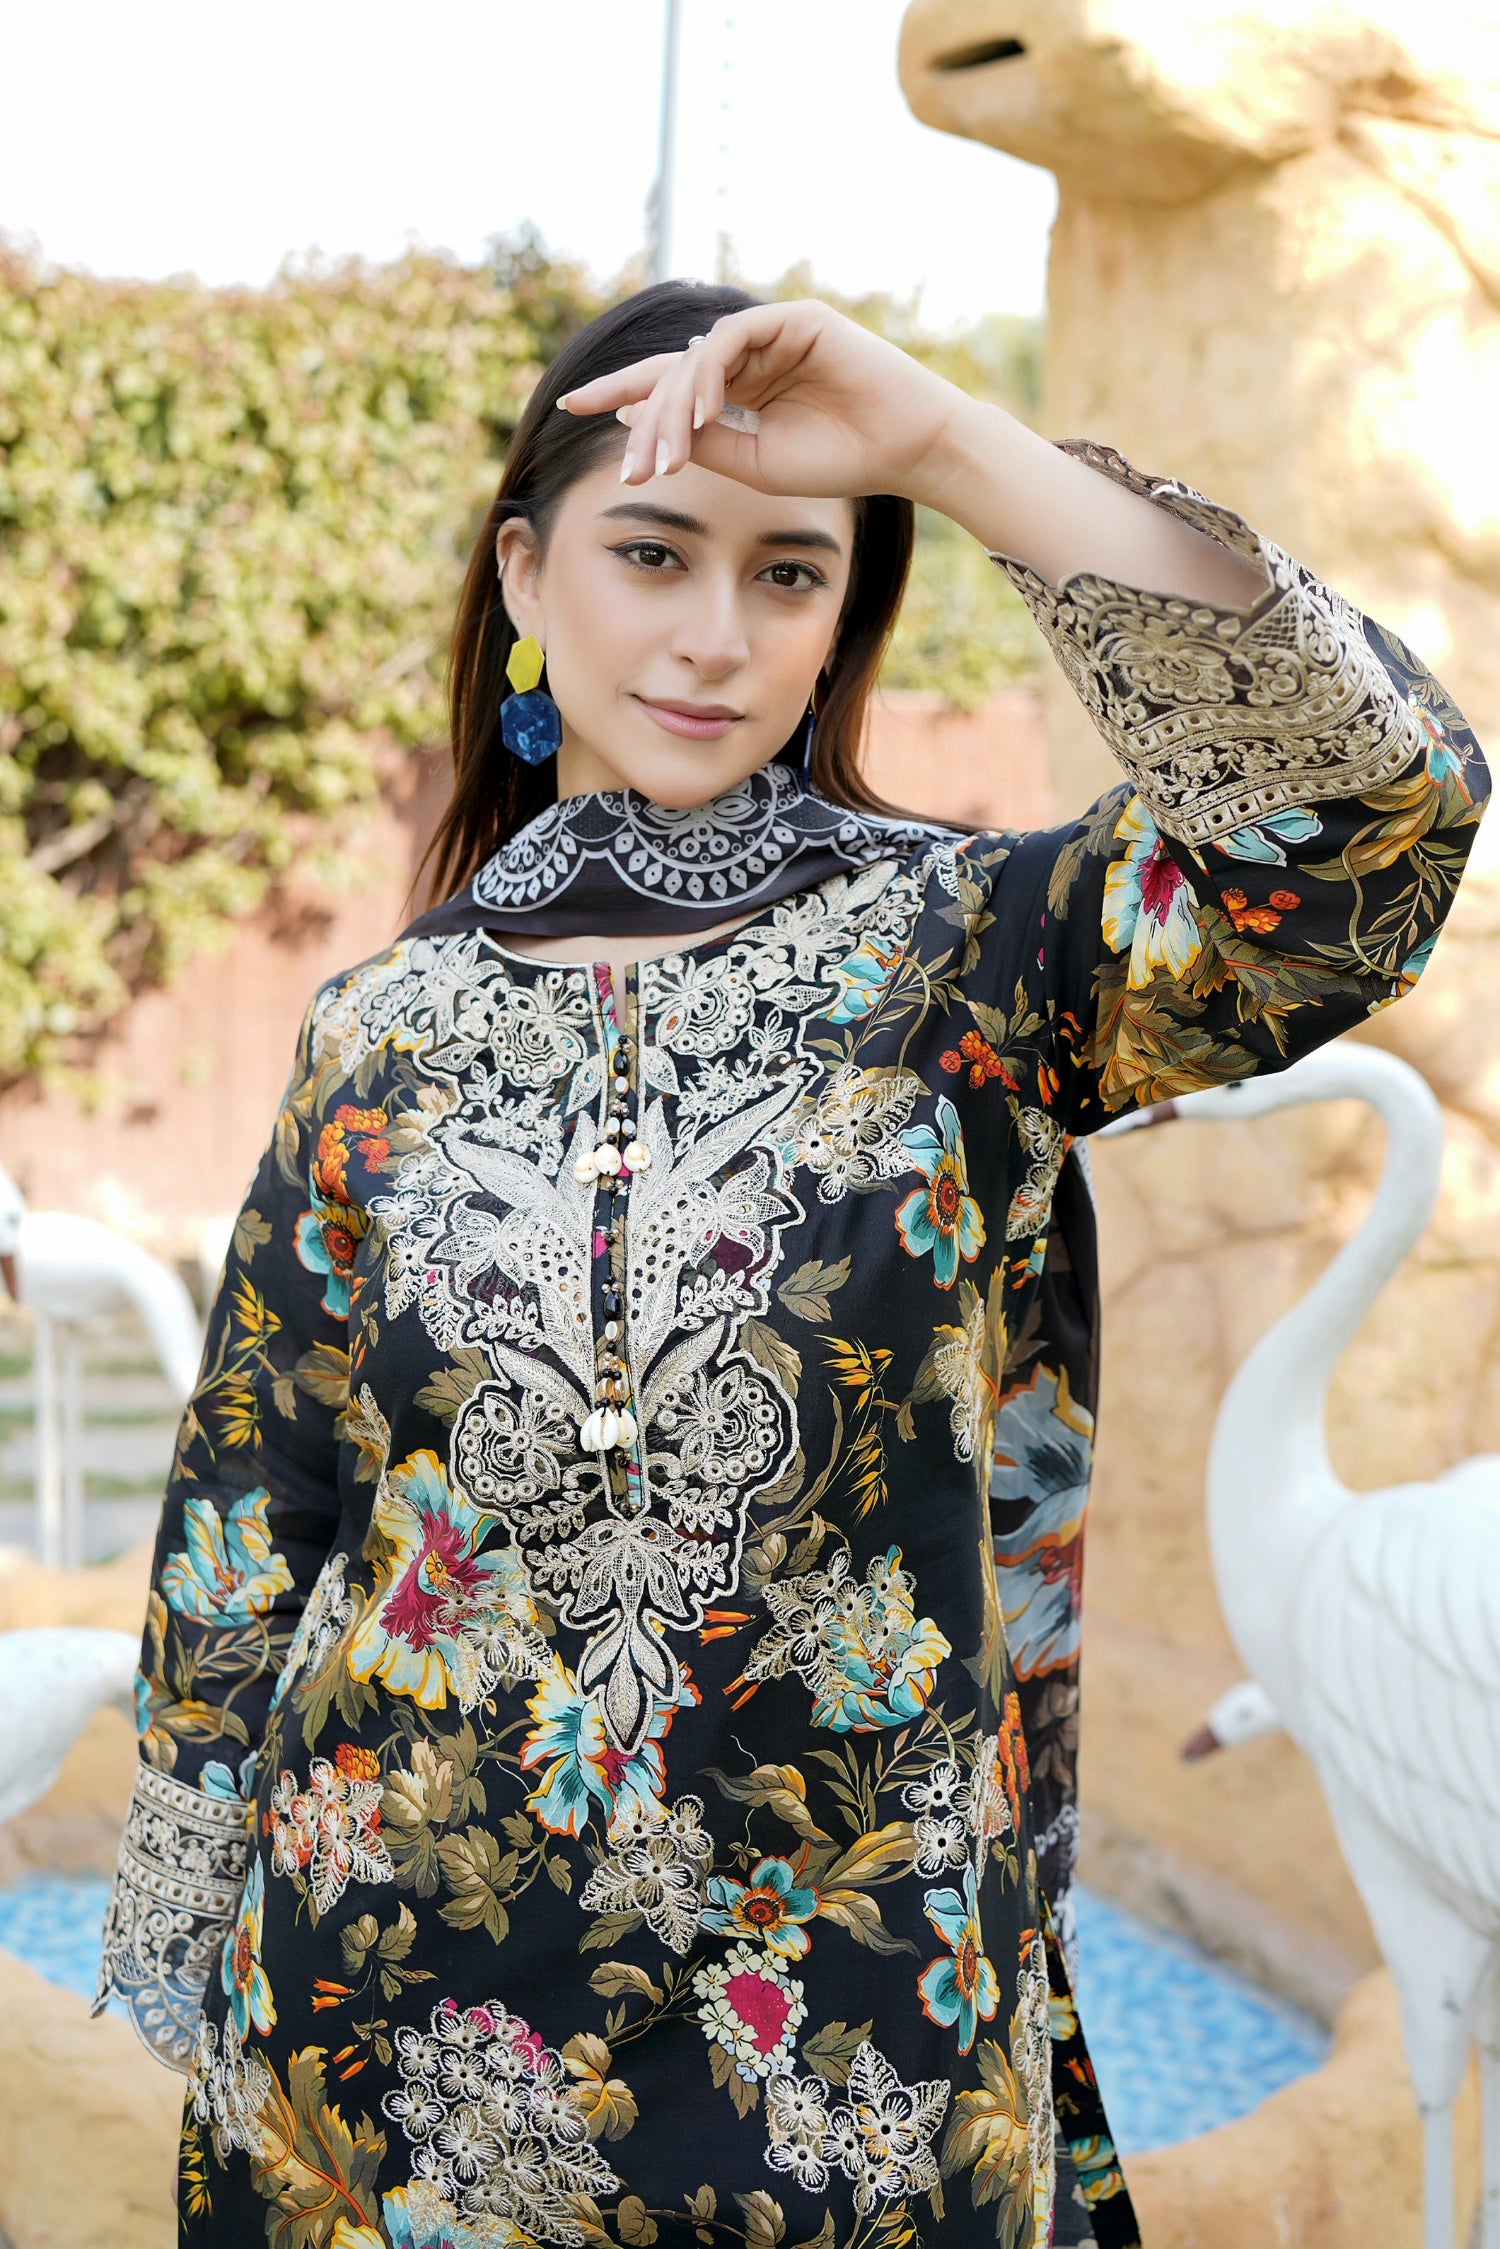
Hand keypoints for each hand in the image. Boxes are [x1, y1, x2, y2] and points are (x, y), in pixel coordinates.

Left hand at [557, 297, 965, 505]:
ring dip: (673, 409)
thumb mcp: (753, 462)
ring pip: (696, 359)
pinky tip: (701, 413)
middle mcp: (749, 353)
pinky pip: (733, 338)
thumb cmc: (839, 459)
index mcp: (739, 386)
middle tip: (630, 468)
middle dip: (642, 419)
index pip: (668, 383)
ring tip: (662, 457)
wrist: (905, 450)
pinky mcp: (794, 317)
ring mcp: (770, 331)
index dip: (620, 393)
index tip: (570, 407)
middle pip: (674, 372)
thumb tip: (644, 425)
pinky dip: (710, 374)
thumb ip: (704, 441)